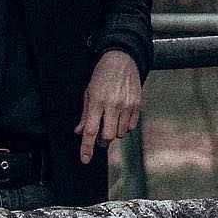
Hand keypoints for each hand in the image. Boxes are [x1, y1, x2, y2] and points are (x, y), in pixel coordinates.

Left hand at [74, 49, 141, 164]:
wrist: (121, 58)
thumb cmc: (102, 75)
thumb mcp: (88, 92)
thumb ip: (85, 115)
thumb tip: (79, 132)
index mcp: (97, 101)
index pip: (91, 131)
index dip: (87, 147)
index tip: (85, 159)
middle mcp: (113, 104)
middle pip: (109, 136)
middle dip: (103, 141)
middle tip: (100, 136)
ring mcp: (127, 104)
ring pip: (121, 133)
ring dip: (115, 133)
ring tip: (112, 120)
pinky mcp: (138, 104)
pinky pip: (132, 127)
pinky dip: (125, 127)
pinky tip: (121, 117)